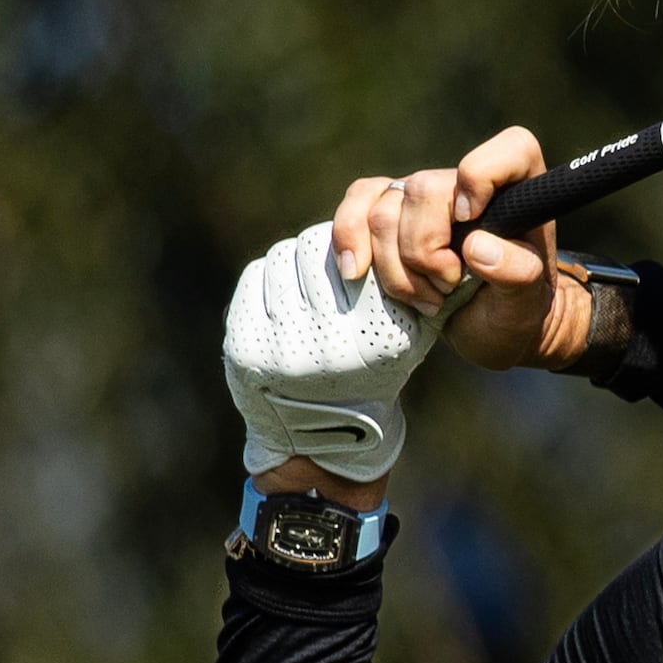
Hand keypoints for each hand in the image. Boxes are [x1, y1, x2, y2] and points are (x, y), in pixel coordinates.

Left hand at [223, 224, 440, 485]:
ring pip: (284, 256)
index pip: (364, 249)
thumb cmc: (376, 371)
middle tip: (335, 256)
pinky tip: (284, 292)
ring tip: (309, 274)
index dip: (364, 241)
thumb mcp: (414, 335)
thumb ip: (418, 286)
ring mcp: (281, 347)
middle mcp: (329, 343)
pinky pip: (255, 276)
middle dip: (328, 245)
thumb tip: (410, 224)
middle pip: (319, 246)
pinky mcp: (243, 348)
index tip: (368, 250)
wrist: (321, 438)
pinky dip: (271, 275)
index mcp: (380, 338)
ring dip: (298, 259)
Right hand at [331, 127, 593, 373]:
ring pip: (383, 212)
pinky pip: (356, 205)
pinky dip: (348, 241)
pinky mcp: (388, 214)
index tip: (471, 220)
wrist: (487, 328)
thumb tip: (477, 247)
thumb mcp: (527, 301)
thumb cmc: (515, 309)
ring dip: (395, 269)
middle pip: (422, 191)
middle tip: (448, 288)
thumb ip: (517, 273)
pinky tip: (356, 273)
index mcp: (519, 192)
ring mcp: (423, 198)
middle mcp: (467, 184)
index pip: (509, 150)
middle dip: (424, 253)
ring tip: (427, 299)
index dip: (479, 177)